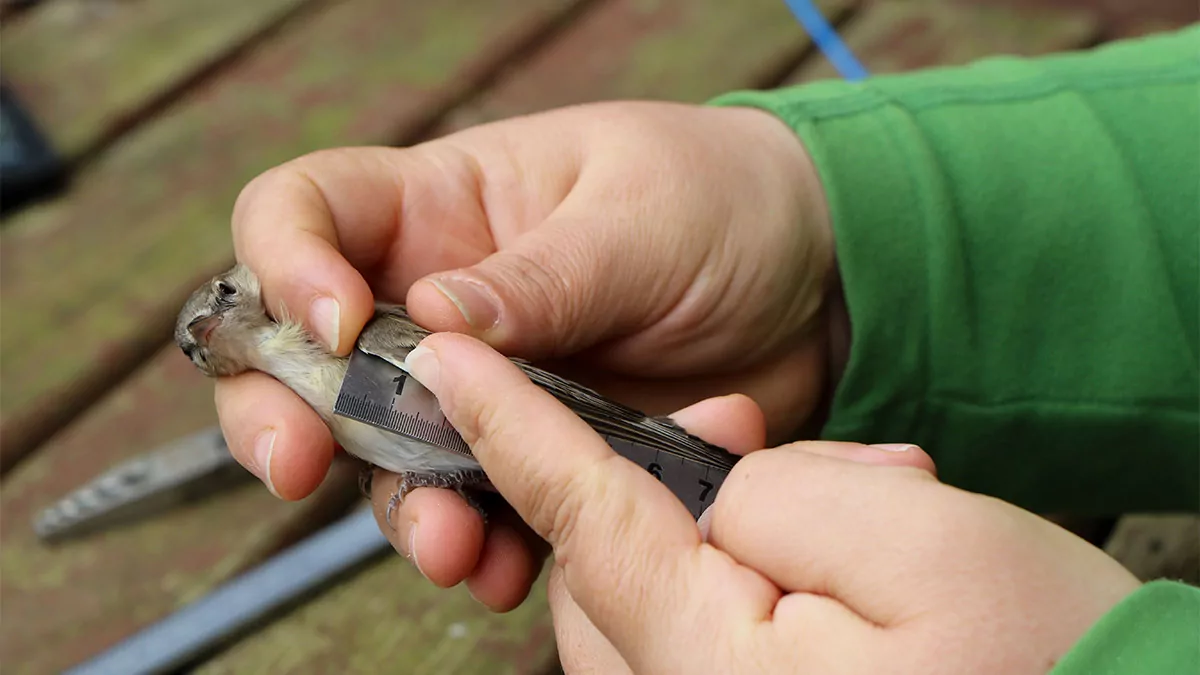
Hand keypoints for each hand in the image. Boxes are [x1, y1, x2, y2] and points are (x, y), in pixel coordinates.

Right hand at [215, 101, 835, 606]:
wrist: (815, 281)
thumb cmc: (723, 201)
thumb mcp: (635, 218)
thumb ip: (540, 276)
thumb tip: (434, 324)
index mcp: (445, 206)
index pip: (305, 214)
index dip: (283, 266)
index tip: (332, 324)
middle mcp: (440, 302)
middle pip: (306, 358)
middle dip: (285, 415)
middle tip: (305, 460)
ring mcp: (486, 386)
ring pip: (389, 458)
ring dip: (404, 508)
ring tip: (456, 542)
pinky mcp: (539, 452)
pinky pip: (482, 508)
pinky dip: (489, 545)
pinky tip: (514, 565)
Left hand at [403, 333, 1140, 673]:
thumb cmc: (1040, 657)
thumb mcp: (921, 538)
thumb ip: (782, 494)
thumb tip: (722, 486)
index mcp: (710, 660)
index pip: (579, 514)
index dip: (509, 424)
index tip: (450, 359)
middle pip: (605, 562)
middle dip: (665, 481)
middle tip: (760, 435)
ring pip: (650, 593)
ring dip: (719, 528)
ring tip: (846, 510)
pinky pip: (692, 632)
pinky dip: (737, 575)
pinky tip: (835, 570)